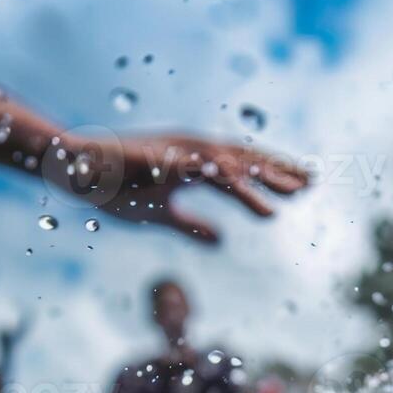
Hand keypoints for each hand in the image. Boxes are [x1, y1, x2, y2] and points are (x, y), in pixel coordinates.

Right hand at [50, 133, 308, 243]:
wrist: (76, 170)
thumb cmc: (113, 189)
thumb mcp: (161, 214)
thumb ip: (192, 226)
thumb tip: (221, 240)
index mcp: (191, 162)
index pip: (239, 166)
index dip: (269, 176)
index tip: (300, 187)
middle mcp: (193, 151)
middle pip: (246, 159)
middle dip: (280, 171)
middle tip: (315, 182)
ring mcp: (184, 154)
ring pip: (238, 167)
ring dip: (269, 181)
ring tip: (298, 196)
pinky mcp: (174, 164)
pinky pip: (217, 181)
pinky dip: (244, 194)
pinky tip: (265, 210)